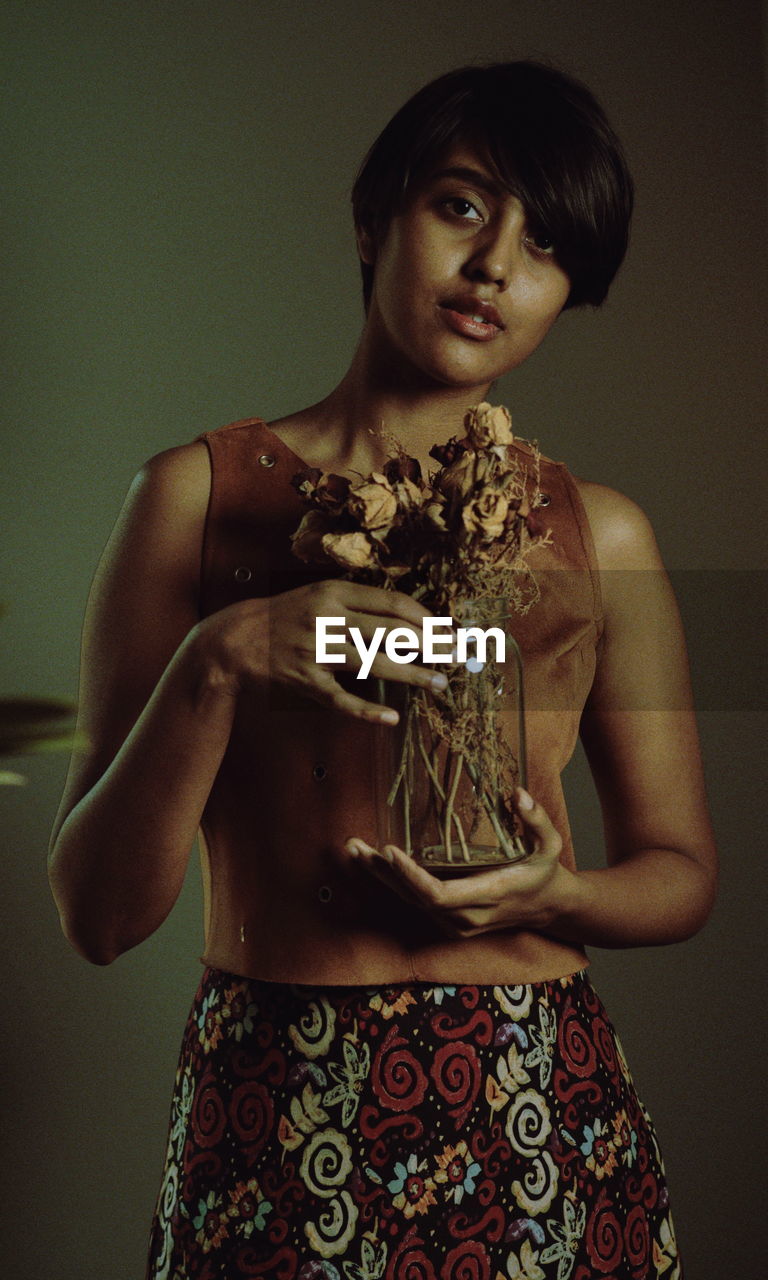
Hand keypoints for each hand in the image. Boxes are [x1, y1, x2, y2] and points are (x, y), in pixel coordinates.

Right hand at [194, 579, 448, 722]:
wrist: (235, 638)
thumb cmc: (287, 616)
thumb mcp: (319, 596)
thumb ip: (358, 603)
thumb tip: (411, 618)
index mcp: (334, 592)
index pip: (394, 603)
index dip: (428, 618)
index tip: (451, 629)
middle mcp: (327, 617)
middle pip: (392, 630)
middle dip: (431, 644)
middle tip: (456, 655)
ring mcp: (316, 649)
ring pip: (374, 662)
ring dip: (413, 674)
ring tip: (440, 683)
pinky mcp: (305, 680)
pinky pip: (341, 699)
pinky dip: (366, 711)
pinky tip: (391, 717)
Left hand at [345, 788, 574, 937]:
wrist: (548, 908)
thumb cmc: (544, 871)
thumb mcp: (550, 843)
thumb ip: (537, 820)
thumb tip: (517, 794)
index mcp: (488, 895)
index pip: (439, 895)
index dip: (411, 877)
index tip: (390, 851)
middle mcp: (467, 916)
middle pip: (413, 899)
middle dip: (383, 874)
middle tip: (356, 845)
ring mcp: (456, 924)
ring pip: (409, 903)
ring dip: (379, 878)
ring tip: (354, 850)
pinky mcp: (448, 922)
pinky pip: (414, 903)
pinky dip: (391, 883)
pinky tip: (371, 864)